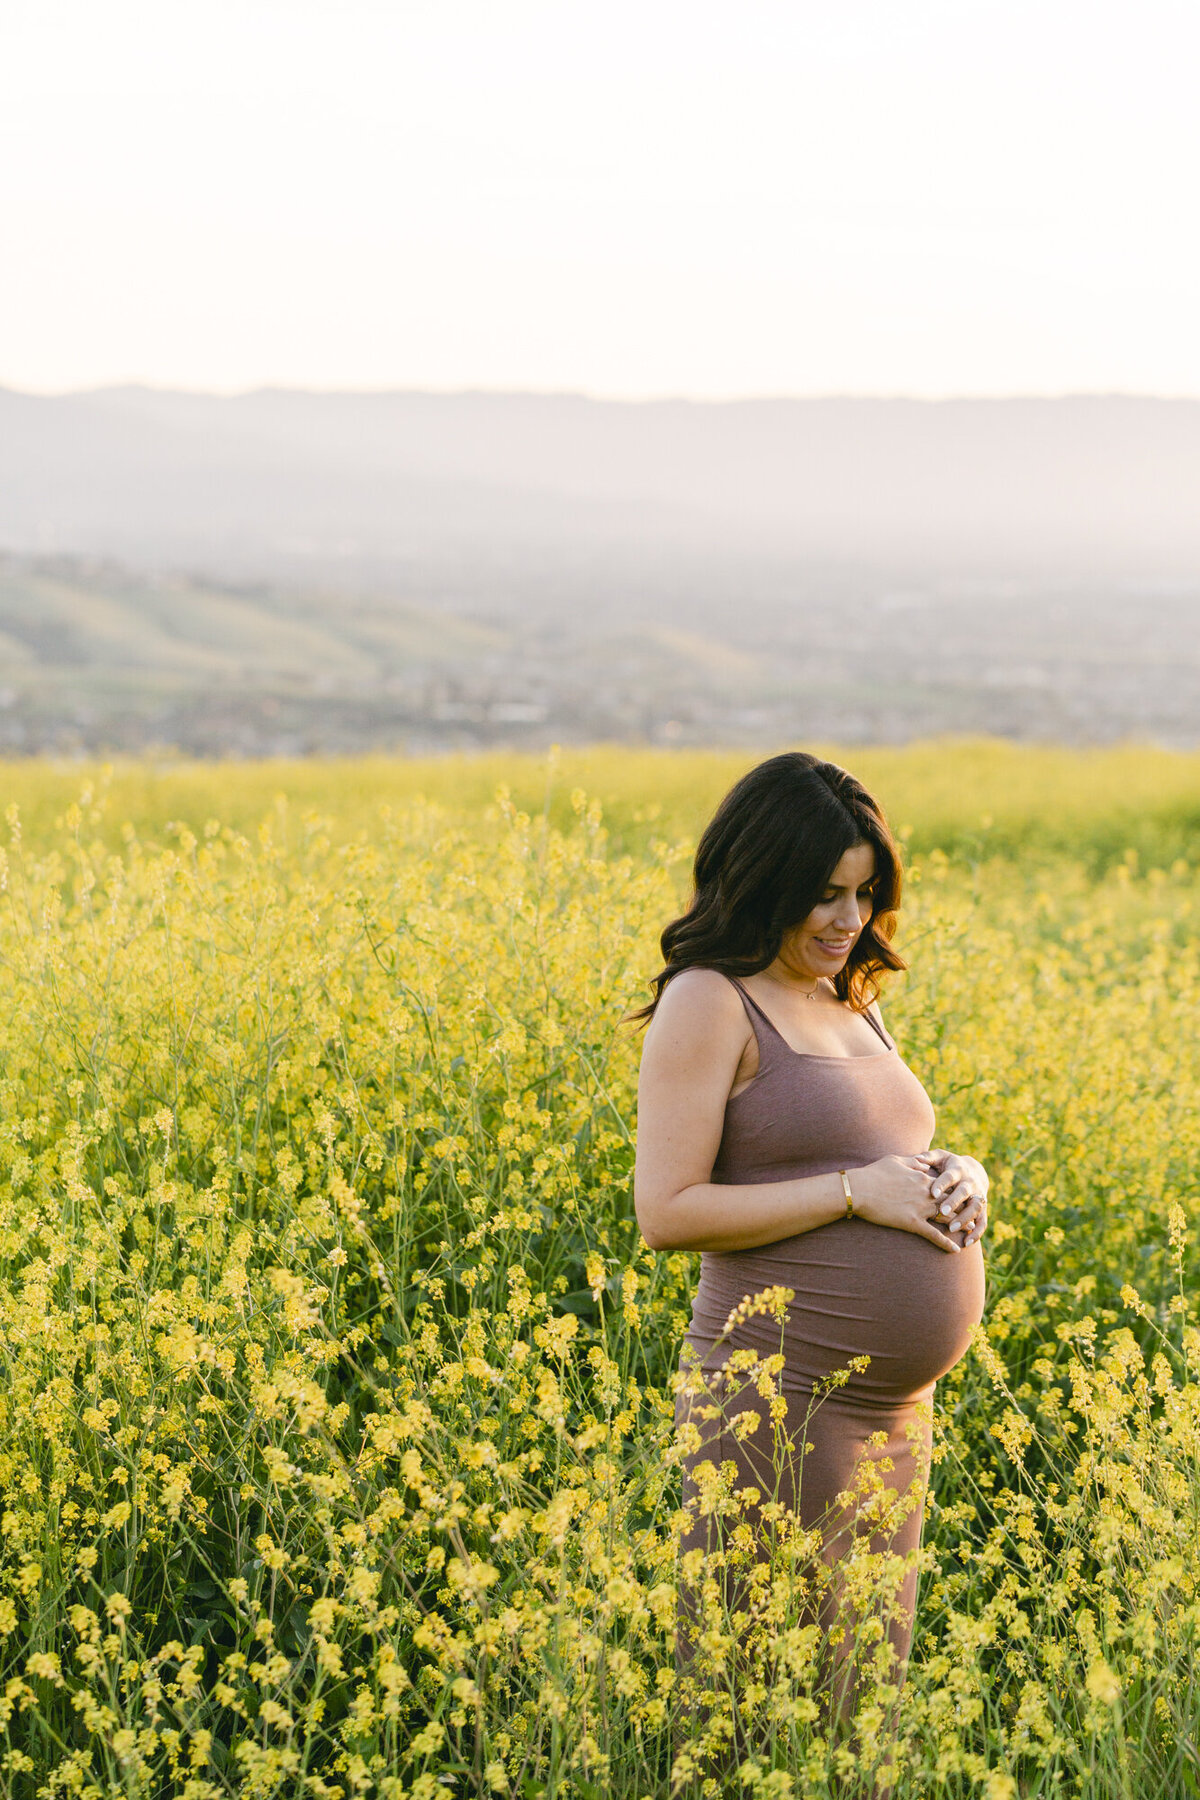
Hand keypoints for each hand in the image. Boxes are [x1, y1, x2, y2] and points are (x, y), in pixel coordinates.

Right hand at [850, 1154, 964, 1251]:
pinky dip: (945, 1243)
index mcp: (923, 1177)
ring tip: (971, 1231)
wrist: (859, 1189)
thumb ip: (915, 1162)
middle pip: (952, 1201)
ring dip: (961, 1225)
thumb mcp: (896, 1160)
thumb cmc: (874, 1173)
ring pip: (947, 1218)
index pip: (946, 1184)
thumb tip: (925, 1163)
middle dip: (965, 1207)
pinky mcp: (912, 1223)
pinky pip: (933, 1235)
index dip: (957, 1190)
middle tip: (976, 1214)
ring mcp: (920, 1208)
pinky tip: (955, 1250)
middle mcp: (926, 1193)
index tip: (965, 1194)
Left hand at [913, 1148, 988, 1248]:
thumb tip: (916, 1158)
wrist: (974, 1171)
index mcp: (958, 1170)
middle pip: (964, 1192)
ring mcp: (978, 1196)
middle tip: (942, 1211)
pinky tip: (967, 1242)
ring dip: (964, 1218)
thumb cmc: (949, 1165)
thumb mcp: (941, 1157)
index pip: (950, 1176)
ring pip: (974, 1208)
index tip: (933, 1192)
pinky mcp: (983, 1209)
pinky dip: (977, 1233)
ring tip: (951, 1228)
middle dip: (954, 1202)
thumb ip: (929, 1158)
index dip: (942, 1184)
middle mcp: (970, 1183)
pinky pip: (983, 1222)